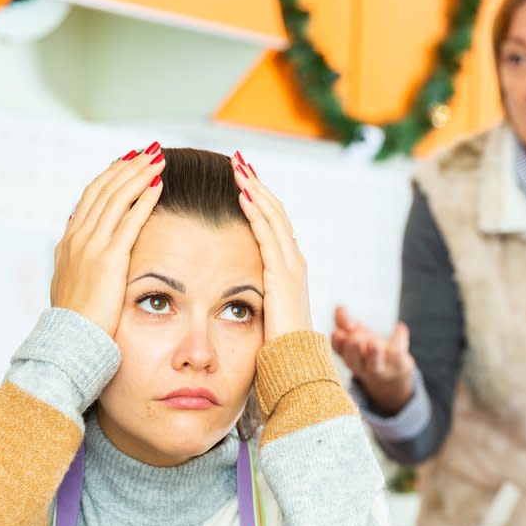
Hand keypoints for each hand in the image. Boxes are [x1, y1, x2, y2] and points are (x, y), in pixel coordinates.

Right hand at [51, 144, 164, 335]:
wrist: (70, 342)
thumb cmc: (77, 320)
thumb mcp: (71, 283)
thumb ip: (76, 258)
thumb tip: (78, 236)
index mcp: (70, 242)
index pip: (91, 197)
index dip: (111, 176)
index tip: (128, 161)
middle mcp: (78, 238)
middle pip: (104, 190)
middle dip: (128, 167)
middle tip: (150, 151)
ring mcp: (91, 247)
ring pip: (116, 198)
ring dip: (138, 175)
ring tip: (158, 159)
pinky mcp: (108, 260)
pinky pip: (129, 221)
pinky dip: (143, 200)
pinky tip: (158, 186)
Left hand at [231, 154, 311, 341]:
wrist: (294, 364)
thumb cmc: (276, 345)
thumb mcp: (263, 313)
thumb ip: (253, 295)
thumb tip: (231, 290)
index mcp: (288, 269)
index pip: (273, 224)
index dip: (258, 199)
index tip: (241, 179)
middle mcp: (293, 261)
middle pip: (276, 212)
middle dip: (257, 184)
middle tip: (238, 161)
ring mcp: (291, 266)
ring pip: (274, 216)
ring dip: (256, 189)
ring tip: (238, 167)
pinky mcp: (284, 274)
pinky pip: (269, 235)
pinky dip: (257, 212)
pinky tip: (243, 195)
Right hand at [331, 306, 415, 415]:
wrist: (394, 374)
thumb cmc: (370, 350)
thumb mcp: (357, 334)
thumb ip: (346, 320)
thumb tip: (339, 308)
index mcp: (349, 356)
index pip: (339, 352)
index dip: (337, 343)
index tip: (336, 333)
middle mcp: (362, 365)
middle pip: (354, 362)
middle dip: (353, 351)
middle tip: (354, 340)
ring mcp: (381, 368)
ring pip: (375, 365)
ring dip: (374, 354)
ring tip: (374, 343)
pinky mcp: (398, 365)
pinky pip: (398, 353)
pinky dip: (399, 338)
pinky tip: (399, 326)